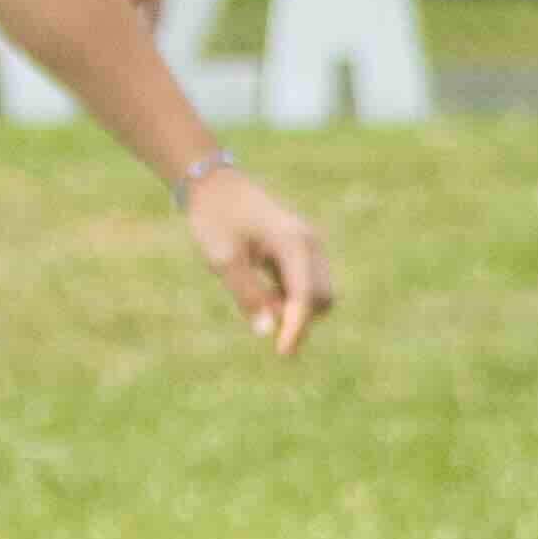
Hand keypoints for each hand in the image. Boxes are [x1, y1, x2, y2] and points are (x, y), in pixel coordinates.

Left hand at [181, 165, 331, 356]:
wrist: (215, 185)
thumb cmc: (216, 219)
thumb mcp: (223, 260)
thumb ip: (247, 295)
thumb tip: (267, 332)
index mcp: (294, 244)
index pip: (305, 296)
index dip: (296, 327)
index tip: (282, 353)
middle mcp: (310, 245)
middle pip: (322, 298)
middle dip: (300, 318)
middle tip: (261, 318)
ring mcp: (309, 246)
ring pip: (319, 292)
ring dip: (296, 308)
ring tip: (259, 300)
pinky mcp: (301, 249)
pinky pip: (308, 282)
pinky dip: (291, 296)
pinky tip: (263, 290)